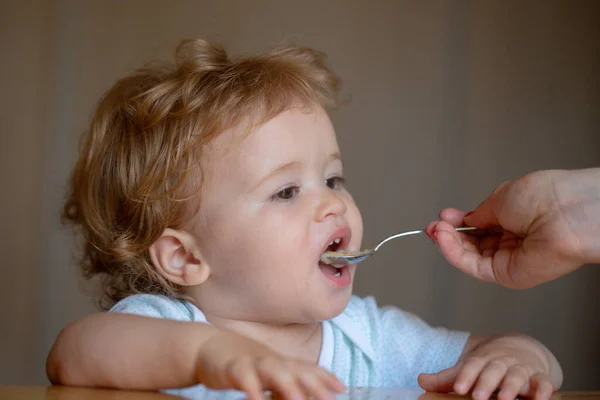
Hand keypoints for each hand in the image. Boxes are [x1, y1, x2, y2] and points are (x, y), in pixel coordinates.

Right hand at [195, 330, 343, 399]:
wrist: (210, 346)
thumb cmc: (245, 363)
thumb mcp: (269, 373)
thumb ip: (289, 384)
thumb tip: (310, 395)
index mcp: (283, 363)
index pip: (308, 369)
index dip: (324, 378)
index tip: (341, 388)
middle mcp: (272, 361)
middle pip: (296, 370)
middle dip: (313, 384)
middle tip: (328, 399)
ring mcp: (253, 362)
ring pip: (273, 370)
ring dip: (287, 384)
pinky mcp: (233, 368)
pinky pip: (243, 378)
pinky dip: (251, 388)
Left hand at [418, 336, 556, 399]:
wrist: (521, 347)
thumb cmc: (490, 362)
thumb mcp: (470, 367)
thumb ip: (447, 377)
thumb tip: (420, 381)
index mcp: (483, 358)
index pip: (472, 365)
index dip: (466, 376)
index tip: (459, 388)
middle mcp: (502, 362)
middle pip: (494, 370)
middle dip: (486, 382)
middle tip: (478, 397)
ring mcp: (522, 369)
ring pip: (517, 375)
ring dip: (512, 386)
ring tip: (505, 399)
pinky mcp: (540, 377)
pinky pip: (544, 383)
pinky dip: (543, 389)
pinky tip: (539, 398)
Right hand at [426, 169, 599, 288]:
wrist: (568, 214)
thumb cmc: (548, 198)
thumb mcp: (501, 197)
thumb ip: (478, 213)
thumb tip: (464, 219)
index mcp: (515, 218)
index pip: (479, 225)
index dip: (458, 222)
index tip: (442, 217)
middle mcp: (513, 240)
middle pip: (471, 243)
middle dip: (448, 233)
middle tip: (433, 226)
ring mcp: (509, 259)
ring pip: (469, 256)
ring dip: (447, 243)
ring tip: (436, 230)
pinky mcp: (507, 275)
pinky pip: (474, 267)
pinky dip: (454, 254)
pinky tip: (442, 239)